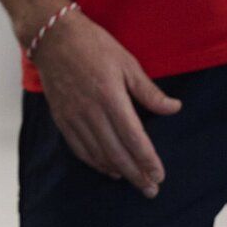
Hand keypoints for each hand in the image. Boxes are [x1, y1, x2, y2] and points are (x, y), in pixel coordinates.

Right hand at [28, 7, 179, 197]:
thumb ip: (149, 91)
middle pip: (117, 153)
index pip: (133, 138)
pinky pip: (79, 149)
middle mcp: (91, 111)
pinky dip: (95, 163)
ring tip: (134, 181)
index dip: (147, 160)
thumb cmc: (93, 45)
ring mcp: (74, 117)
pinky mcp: (61, 118)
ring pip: (98, 154)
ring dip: (118, 172)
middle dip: (136, 174)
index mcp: (110, 96)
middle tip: (151, 189)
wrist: (53, 37)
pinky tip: (108, 169)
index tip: (159, 175)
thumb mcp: (127, 62)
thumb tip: (174, 108)